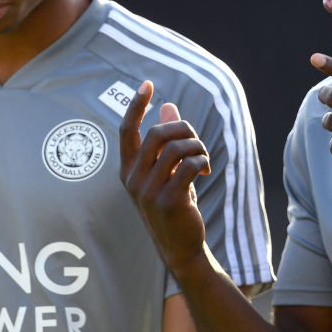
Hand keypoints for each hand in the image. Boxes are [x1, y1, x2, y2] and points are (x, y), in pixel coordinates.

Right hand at [119, 81, 211, 272]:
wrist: (180, 247)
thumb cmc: (173, 203)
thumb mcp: (166, 171)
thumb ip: (166, 141)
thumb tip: (169, 106)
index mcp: (128, 170)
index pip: (127, 130)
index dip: (136, 105)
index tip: (147, 84)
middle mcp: (133, 179)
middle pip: (158, 133)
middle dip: (184, 129)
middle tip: (196, 141)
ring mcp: (148, 191)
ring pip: (177, 148)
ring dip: (197, 147)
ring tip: (202, 159)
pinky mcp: (168, 201)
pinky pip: (189, 165)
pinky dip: (201, 161)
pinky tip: (204, 170)